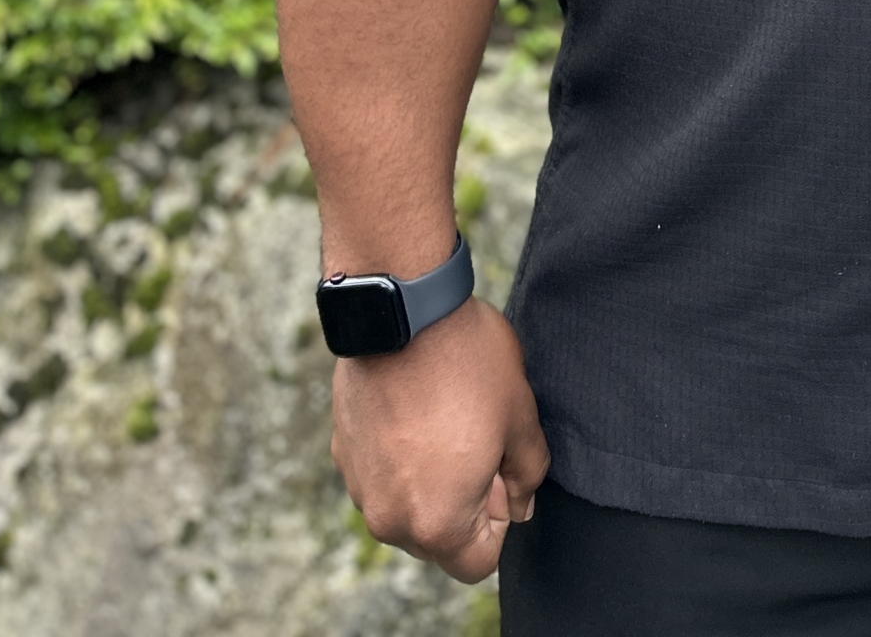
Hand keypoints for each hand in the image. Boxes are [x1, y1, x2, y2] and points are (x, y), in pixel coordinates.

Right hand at [331, 296, 549, 582]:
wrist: (404, 308)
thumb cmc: (467, 363)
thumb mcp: (520, 416)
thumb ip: (527, 474)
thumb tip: (519, 505)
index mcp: (436, 523)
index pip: (478, 561)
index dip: (500, 518)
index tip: (500, 468)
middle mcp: (388, 518)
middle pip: (439, 538)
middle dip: (465, 501)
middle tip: (478, 437)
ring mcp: (360, 486)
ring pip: (408, 505)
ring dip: (431, 478)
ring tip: (447, 416)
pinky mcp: (343, 452)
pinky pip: (382, 474)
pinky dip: (402, 455)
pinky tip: (419, 405)